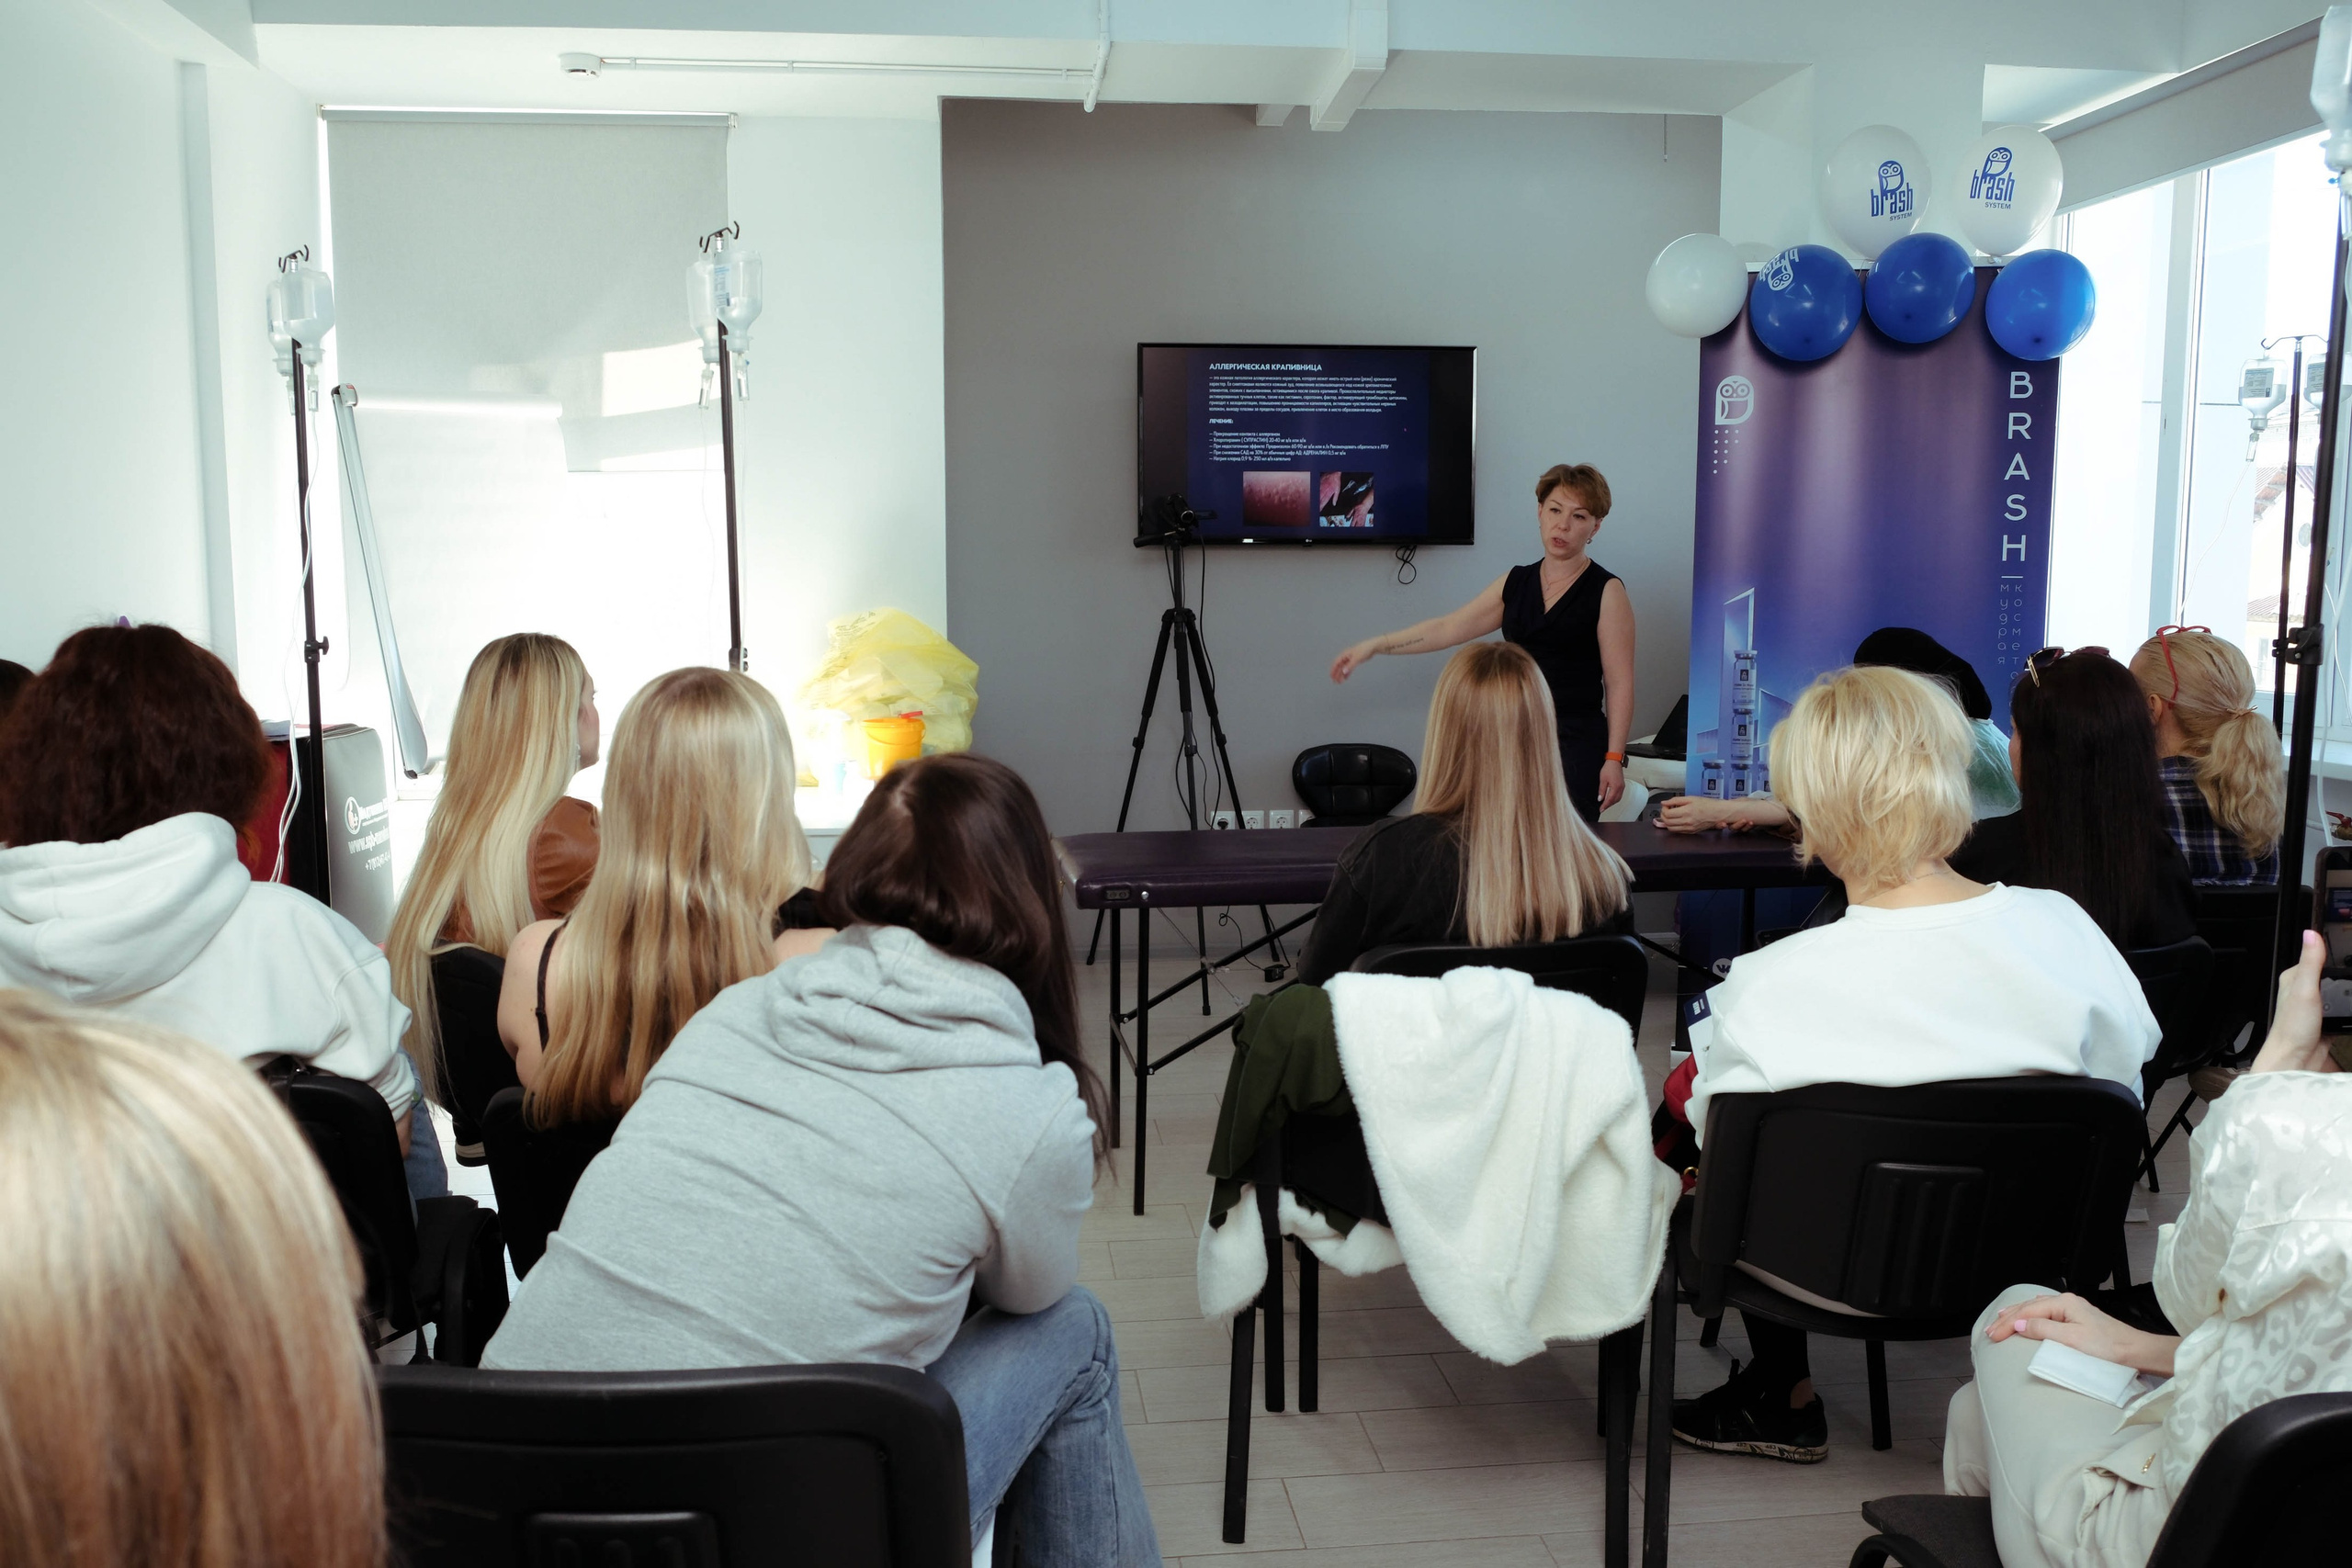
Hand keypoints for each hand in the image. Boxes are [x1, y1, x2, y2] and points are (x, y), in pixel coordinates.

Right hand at [1330, 641, 1374, 682]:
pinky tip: (1346, 678)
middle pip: (1339, 666)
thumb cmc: (1364, 649)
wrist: (1372, 647)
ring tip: (1340, 681)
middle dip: (1336, 674)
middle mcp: (1346, 657)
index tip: (1331, 676)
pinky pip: (1349, 668)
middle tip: (1335, 681)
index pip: (1336, 663)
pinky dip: (1347, 673)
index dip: (1333, 670)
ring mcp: (1350, 659)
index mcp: (1345, 654)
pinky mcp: (1355, 661)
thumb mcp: (1356, 659)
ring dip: (1341, 675)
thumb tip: (1344, 672)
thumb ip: (1350, 666)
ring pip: (1344, 668)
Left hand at [1598, 759, 1625, 811]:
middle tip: (1603, 808)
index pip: (1610, 800)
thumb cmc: (1609, 768)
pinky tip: (1611, 798)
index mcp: (1616, 787)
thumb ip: (1602, 790)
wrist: (1614, 761)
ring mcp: (1622, 786)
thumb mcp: (1602, 780)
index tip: (1601, 809)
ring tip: (1606, 804)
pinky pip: (1620, 795)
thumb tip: (1600, 799)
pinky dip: (1615, 798)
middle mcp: (1620, 788)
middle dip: (1609, 805)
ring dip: (1612, 802)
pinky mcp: (1622, 785)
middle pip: (1615, 800)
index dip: (1605, 805)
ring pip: (1618, 798)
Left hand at [1657, 795, 1732, 833]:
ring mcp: (1689, 828)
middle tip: (1666, 810)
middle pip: (1667, 822)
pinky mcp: (1691, 832)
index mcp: (1686, 812)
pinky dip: (1674, 826)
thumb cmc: (1707, 804)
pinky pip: (1678, 831)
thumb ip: (1675, 800)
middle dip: (1663, 815)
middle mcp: (1687, 822)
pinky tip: (1677, 820)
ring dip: (1667, 822)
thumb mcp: (1691, 798)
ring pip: (1671, 828)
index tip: (1666, 805)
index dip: (1663, 809)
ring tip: (1671, 815)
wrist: (1719, 812)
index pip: (1667, 814)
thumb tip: (1664, 802)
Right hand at [1986, 1292, 2177, 1376]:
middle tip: (1989, 1331)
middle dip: (2007, 1318)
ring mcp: (2073, 1309)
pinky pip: (2046, 1313)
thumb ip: (2042, 1330)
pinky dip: (2031, 1316)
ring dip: (2017, 1315)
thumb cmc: (2108, 1348)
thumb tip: (2017, 1325)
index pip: (2026, 1312)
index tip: (1991, 1336)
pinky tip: (2028, 1316)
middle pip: (2029, 1307)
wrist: (2136, 1352)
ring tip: (2001, 1319)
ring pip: (2037, 1309)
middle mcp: (2067, 1302)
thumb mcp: (2072, 1340)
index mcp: (2064, 1303)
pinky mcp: (2078, 1319)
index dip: (2006, 1324)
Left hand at [2252, 930, 2338, 1073]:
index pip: (2315, 956)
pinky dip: (2350, 1009)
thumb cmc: (2293, 1027)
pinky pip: (2343, 1010)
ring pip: (2337, 992)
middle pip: (2329, 974)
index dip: (2332, 951)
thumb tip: (2311, 933)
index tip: (2349, 943)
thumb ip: (2311, 963)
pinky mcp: (2326, 1021)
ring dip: (2348, 992)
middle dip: (2344, 973)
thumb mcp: (2305, 989)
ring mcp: (2315, 1007)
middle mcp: (2303, 990)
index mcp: (2294, 978)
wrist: (2296, 1061)